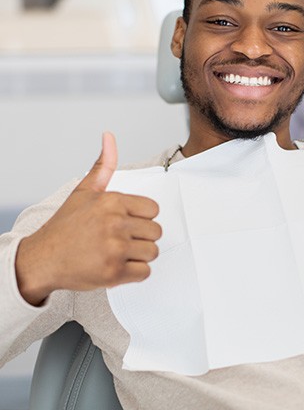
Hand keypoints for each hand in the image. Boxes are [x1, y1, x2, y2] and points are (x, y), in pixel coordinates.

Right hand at [15, 133, 160, 305]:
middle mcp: (115, 224)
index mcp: (112, 202)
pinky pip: (145, 272)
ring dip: (139, 255)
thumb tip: (109, 136)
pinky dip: (134, 273)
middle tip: (121, 240)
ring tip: (119, 253)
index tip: (127, 222)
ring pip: (152, 252)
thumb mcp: (83, 191)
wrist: (41, 259)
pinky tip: (118, 266)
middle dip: (141, 237)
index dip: (142, 218)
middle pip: (156, 231)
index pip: (154, 210)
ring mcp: (115, 249)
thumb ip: (103, 165)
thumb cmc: (65, 226)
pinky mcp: (114, 273)